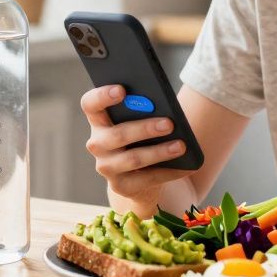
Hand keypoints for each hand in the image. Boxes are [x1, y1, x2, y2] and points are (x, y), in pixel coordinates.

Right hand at [80, 85, 192, 202]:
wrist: (140, 175)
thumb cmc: (143, 136)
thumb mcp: (141, 121)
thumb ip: (144, 111)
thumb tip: (164, 109)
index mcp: (99, 120)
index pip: (90, 104)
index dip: (102, 96)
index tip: (122, 89)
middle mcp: (97, 144)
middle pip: (117, 134)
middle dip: (145, 128)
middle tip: (169, 123)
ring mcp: (106, 167)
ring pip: (133, 158)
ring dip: (159, 152)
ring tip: (181, 145)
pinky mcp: (120, 186)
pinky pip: (146, 179)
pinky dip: (168, 172)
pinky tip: (185, 166)